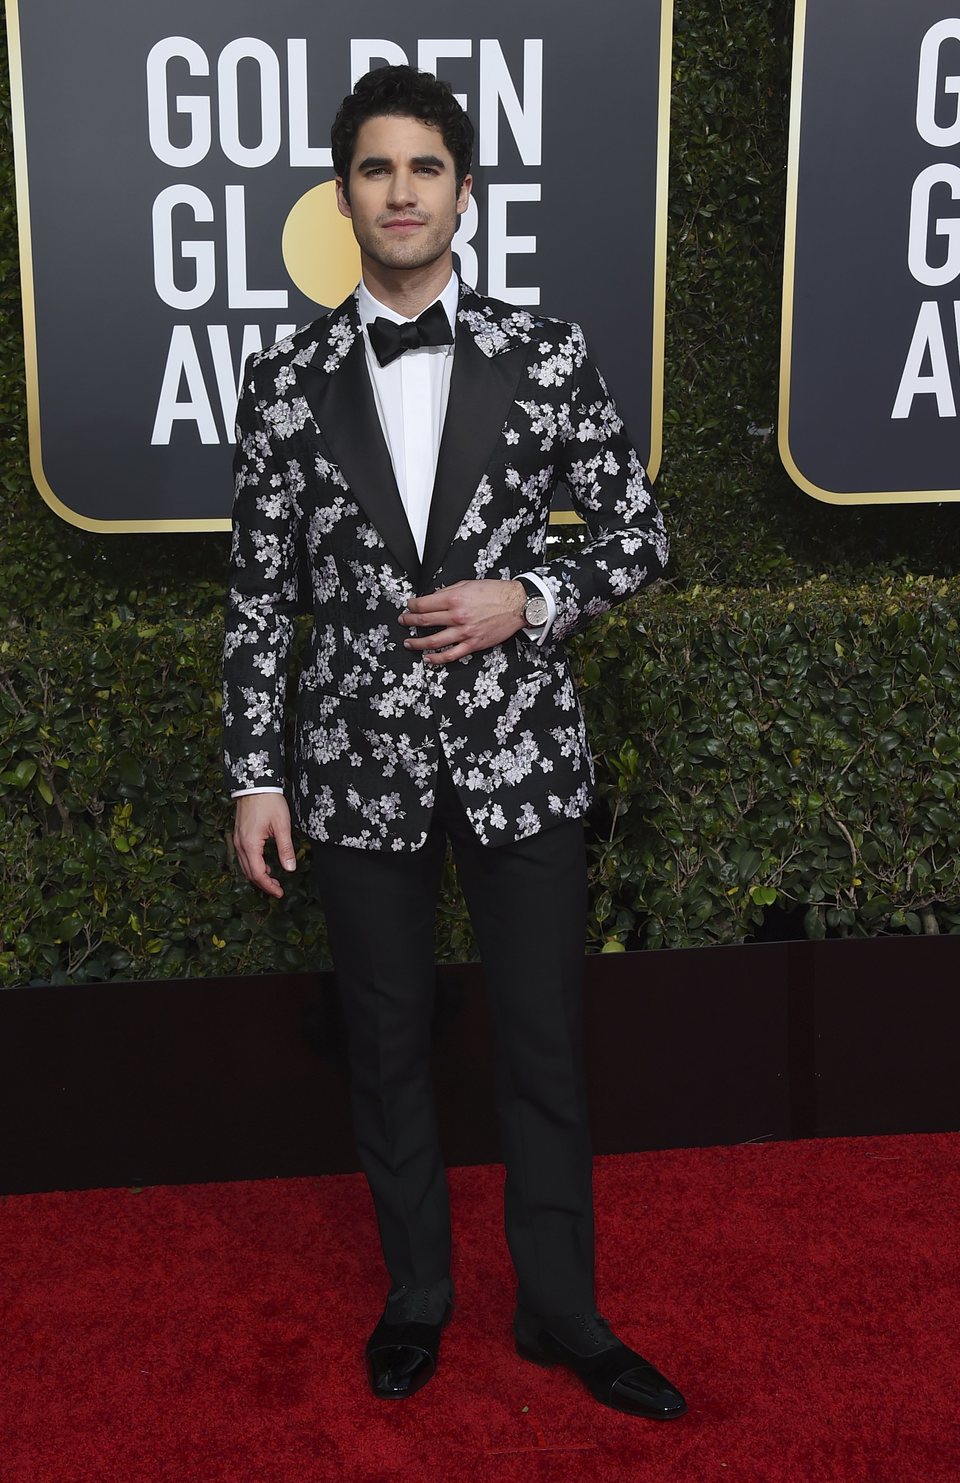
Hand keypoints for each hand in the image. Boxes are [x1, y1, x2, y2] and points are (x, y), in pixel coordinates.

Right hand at [234, 793, 296, 898]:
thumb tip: (290, 868)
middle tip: (278, 890)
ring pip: (245, 866)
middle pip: (249, 873)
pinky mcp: (239, 835)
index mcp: (250, 844)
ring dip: (258, 875)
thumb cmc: (269, 802)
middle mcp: (240, 844)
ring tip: (273, 880)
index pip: (258, 873)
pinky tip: (265, 865)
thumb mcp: (282, 826)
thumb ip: (285, 849)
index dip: (269, 886)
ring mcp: (238, 839)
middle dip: (263, 884)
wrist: (255, 784)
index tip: (279, 893)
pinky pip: (244, 857)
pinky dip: (253, 865)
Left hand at [399, 580, 526, 663]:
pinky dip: (436, 658)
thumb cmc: (495, 593)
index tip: (409, 606)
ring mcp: (464, 632)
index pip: (423, 604)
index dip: (411, 605)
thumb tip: (433, 598)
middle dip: (409, 621)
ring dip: (417, 642)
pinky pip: (450, 655)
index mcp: (454, 598)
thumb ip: (449, 591)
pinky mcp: (472, 644)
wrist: (516, 604)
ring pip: (433, 641)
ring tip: (409, 642)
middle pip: (424, 621)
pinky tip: (427, 658)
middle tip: (404, 621)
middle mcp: (457, 616)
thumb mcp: (468, 584)